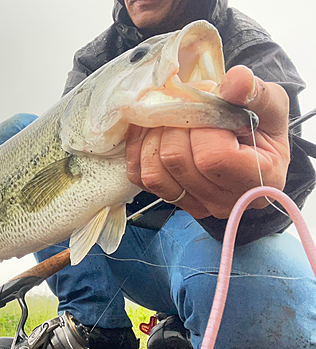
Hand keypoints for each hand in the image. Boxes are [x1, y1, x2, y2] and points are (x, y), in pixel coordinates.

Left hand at [125, 65, 289, 218]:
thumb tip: (236, 80)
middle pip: (176, 160)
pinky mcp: (171, 199)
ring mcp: (195, 204)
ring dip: (155, 135)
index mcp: (257, 179)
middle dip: (176, 124)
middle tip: (190, 107)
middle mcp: (224, 201)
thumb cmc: (262, 130)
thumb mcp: (271, 106)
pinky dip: (140, 147)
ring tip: (173, 119)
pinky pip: (140, 175)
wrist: (249, 152)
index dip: (202, 127)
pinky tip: (155, 130)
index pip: (211, 157)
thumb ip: (257, 93)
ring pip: (153, 171)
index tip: (213, 111)